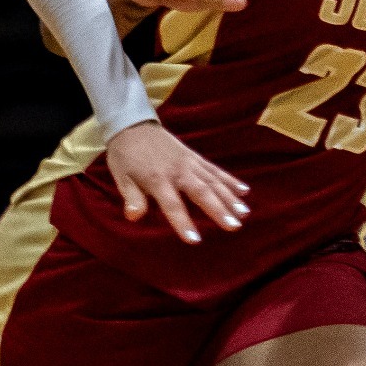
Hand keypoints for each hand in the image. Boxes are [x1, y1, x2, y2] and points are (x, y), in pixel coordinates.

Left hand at [105, 121, 249, 243]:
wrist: (131, 124)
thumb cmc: (125, 155)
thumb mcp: (121, 177)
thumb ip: (131, 197)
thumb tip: (133, 217)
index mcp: (157, 178)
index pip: (172, 204)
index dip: (182, 222)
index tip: (194, 241)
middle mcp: (177, 170)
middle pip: (201, 192)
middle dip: (218, 209)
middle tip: (233, 226)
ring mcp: (189, 162)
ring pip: (213, 181)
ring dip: (229, 197)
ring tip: (243, 213)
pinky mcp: (194, 156)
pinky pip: (215, 169)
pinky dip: (229, 180)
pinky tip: (244, 191)